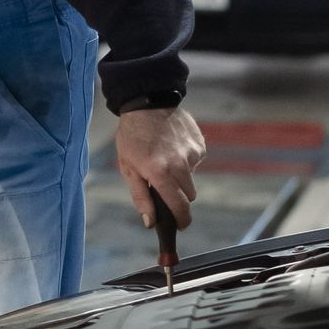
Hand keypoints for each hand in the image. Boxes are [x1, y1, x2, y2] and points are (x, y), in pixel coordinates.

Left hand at [113, 105, 205, 231]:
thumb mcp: (128, 167)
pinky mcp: (200, 143)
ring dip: (181, 175)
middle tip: (164, 185)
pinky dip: (186, 158)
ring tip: (165, 158)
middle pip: (189, 195)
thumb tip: (150, 221)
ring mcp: (192, 153)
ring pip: (192, 177)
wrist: (147, 103)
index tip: (181, 225)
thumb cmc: (132, 136)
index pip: (179, 206)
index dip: (182, 220)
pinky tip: (173, 146)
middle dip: (179, 195)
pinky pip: (196, 160)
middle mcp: (180, 165)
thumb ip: (140, 196)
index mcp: (160, 173)